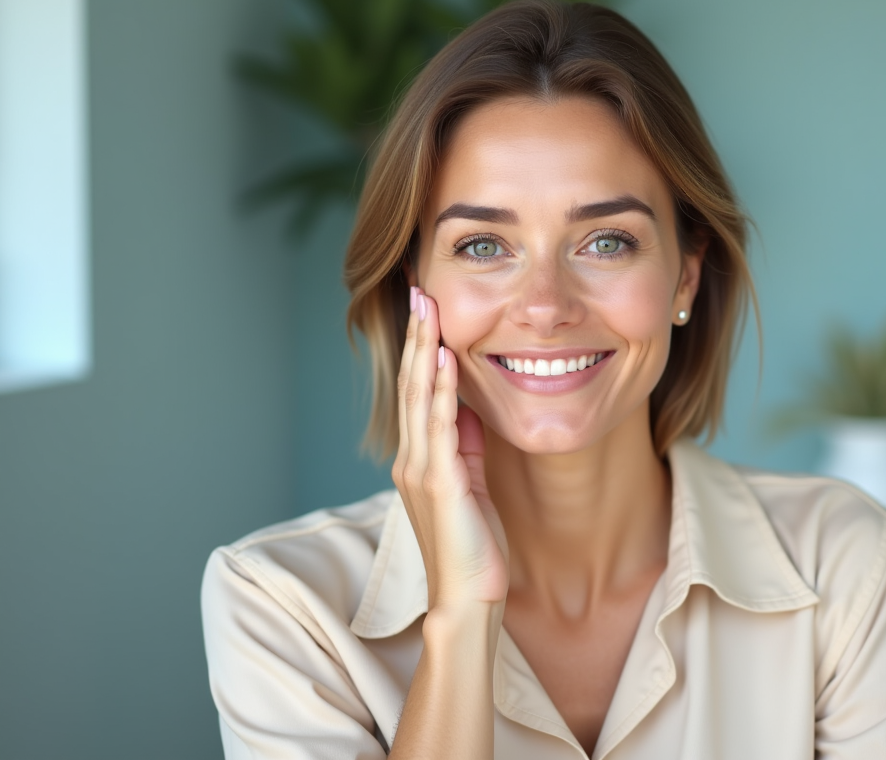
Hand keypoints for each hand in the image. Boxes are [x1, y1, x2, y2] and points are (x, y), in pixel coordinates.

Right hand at [393, 288, 508, 609]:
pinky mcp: (441, 483)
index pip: (415, 391)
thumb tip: (468, 405)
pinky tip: (446, 359)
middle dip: (415, 335)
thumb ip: (465, 444)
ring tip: (428, 308)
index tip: (425, 308)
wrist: (468, 597)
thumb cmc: (473, 546)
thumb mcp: (471, 483)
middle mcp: (411, 458)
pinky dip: (441, 390)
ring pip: (419, 397)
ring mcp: (422, 469)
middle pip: (409, 383)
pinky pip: (440, 427)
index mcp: (417, 458)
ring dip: (424, 349)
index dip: (419, 347)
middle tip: (418, 289)